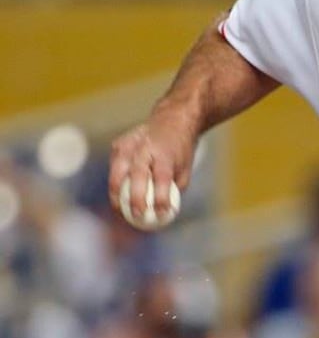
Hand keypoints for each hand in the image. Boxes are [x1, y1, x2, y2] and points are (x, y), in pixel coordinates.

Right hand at [109, 106, 198, 224]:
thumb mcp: (184, 169)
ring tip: (120, 210)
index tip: (161, 215)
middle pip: (137, 175)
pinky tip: (118, 194)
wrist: (171, 121)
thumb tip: (163, 215)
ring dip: (116, 193)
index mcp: (166, 153)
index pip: (162, 178)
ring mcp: (130, 144)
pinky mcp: (119, 144)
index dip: (160, 198)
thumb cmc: (179, 151)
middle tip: (136, 216)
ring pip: (118, 171)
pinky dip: (115, 181)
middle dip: (135, 198)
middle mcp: (146, 148)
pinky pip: (114, 166)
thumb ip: (174, 190)